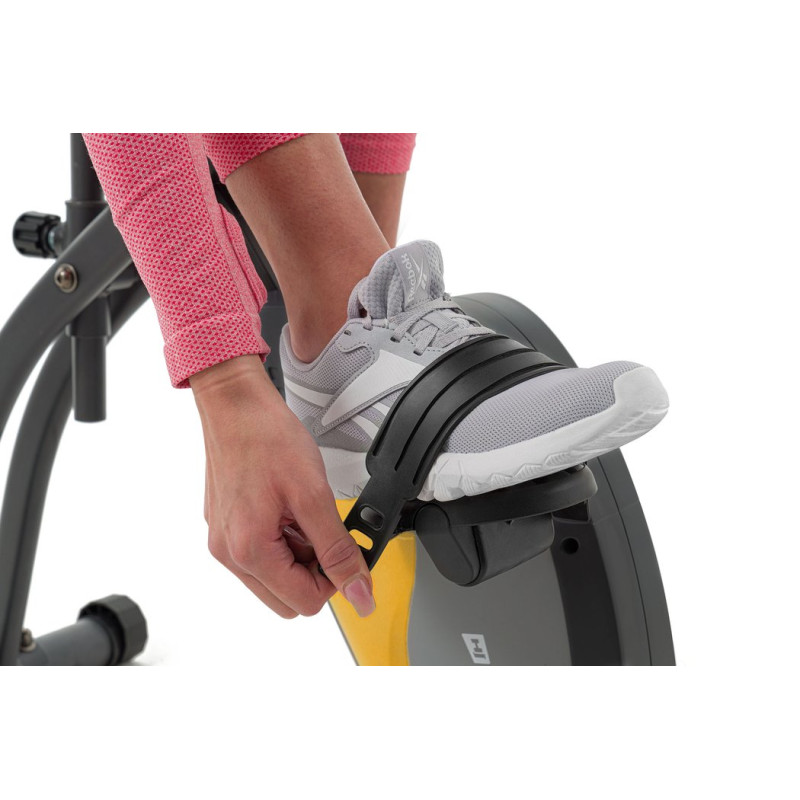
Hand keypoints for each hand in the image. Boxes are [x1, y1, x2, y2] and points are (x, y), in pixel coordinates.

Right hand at [190, 354, 374, 618]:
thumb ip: (338, 550)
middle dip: (314, 571)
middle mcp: (228, 554)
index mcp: (248, 551)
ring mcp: (223, 540)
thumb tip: (359, 593)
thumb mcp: (314, 495)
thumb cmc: (267, 438)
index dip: (334, 580)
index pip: (304, 602)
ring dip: (298, 553)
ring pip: (274, 577)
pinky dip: (281, 539)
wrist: (236, 404)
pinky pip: (259, 553)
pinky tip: (288, 506)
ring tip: (303, 510)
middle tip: (325, 530)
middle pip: (287, 597)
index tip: (345, 550)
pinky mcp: (224, 527)